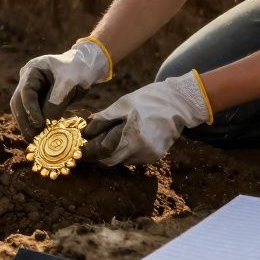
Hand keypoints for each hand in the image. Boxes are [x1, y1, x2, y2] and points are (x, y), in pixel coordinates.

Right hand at [10, 38, 111, 139]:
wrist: (86, 67)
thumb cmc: (79, 70)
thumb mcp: (69, 83)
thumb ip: (57, 102)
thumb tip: (46, 124)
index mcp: (33, 69)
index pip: (26, 90)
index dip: (30, 108)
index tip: (39, 123)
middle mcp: (27, 79)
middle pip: (19, 102)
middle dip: (25, 120)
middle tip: (33, 137)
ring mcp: (31, 90)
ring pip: (22, 110)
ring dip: (27, 126)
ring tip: (34, 141)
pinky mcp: (38, 100)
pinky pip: (31, 114)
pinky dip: (34, 126)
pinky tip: (38, 138)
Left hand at [82, 73, 210, 165]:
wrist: (178, 104)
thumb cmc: (148, 100)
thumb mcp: (123, 103)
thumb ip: (104, 118)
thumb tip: (86, 130)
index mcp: (130, 133)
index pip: (102, 151)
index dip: (90, 151)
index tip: (81, 148)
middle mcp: (140, 148)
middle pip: (110, 160)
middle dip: (99, 154)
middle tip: (91, 146)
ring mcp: (148, 154)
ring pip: (122, 160)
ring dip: (113, 152)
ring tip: (113, 136)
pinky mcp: (155, 156)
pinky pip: (134, 158)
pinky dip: (127, 151)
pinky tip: (130, 138)